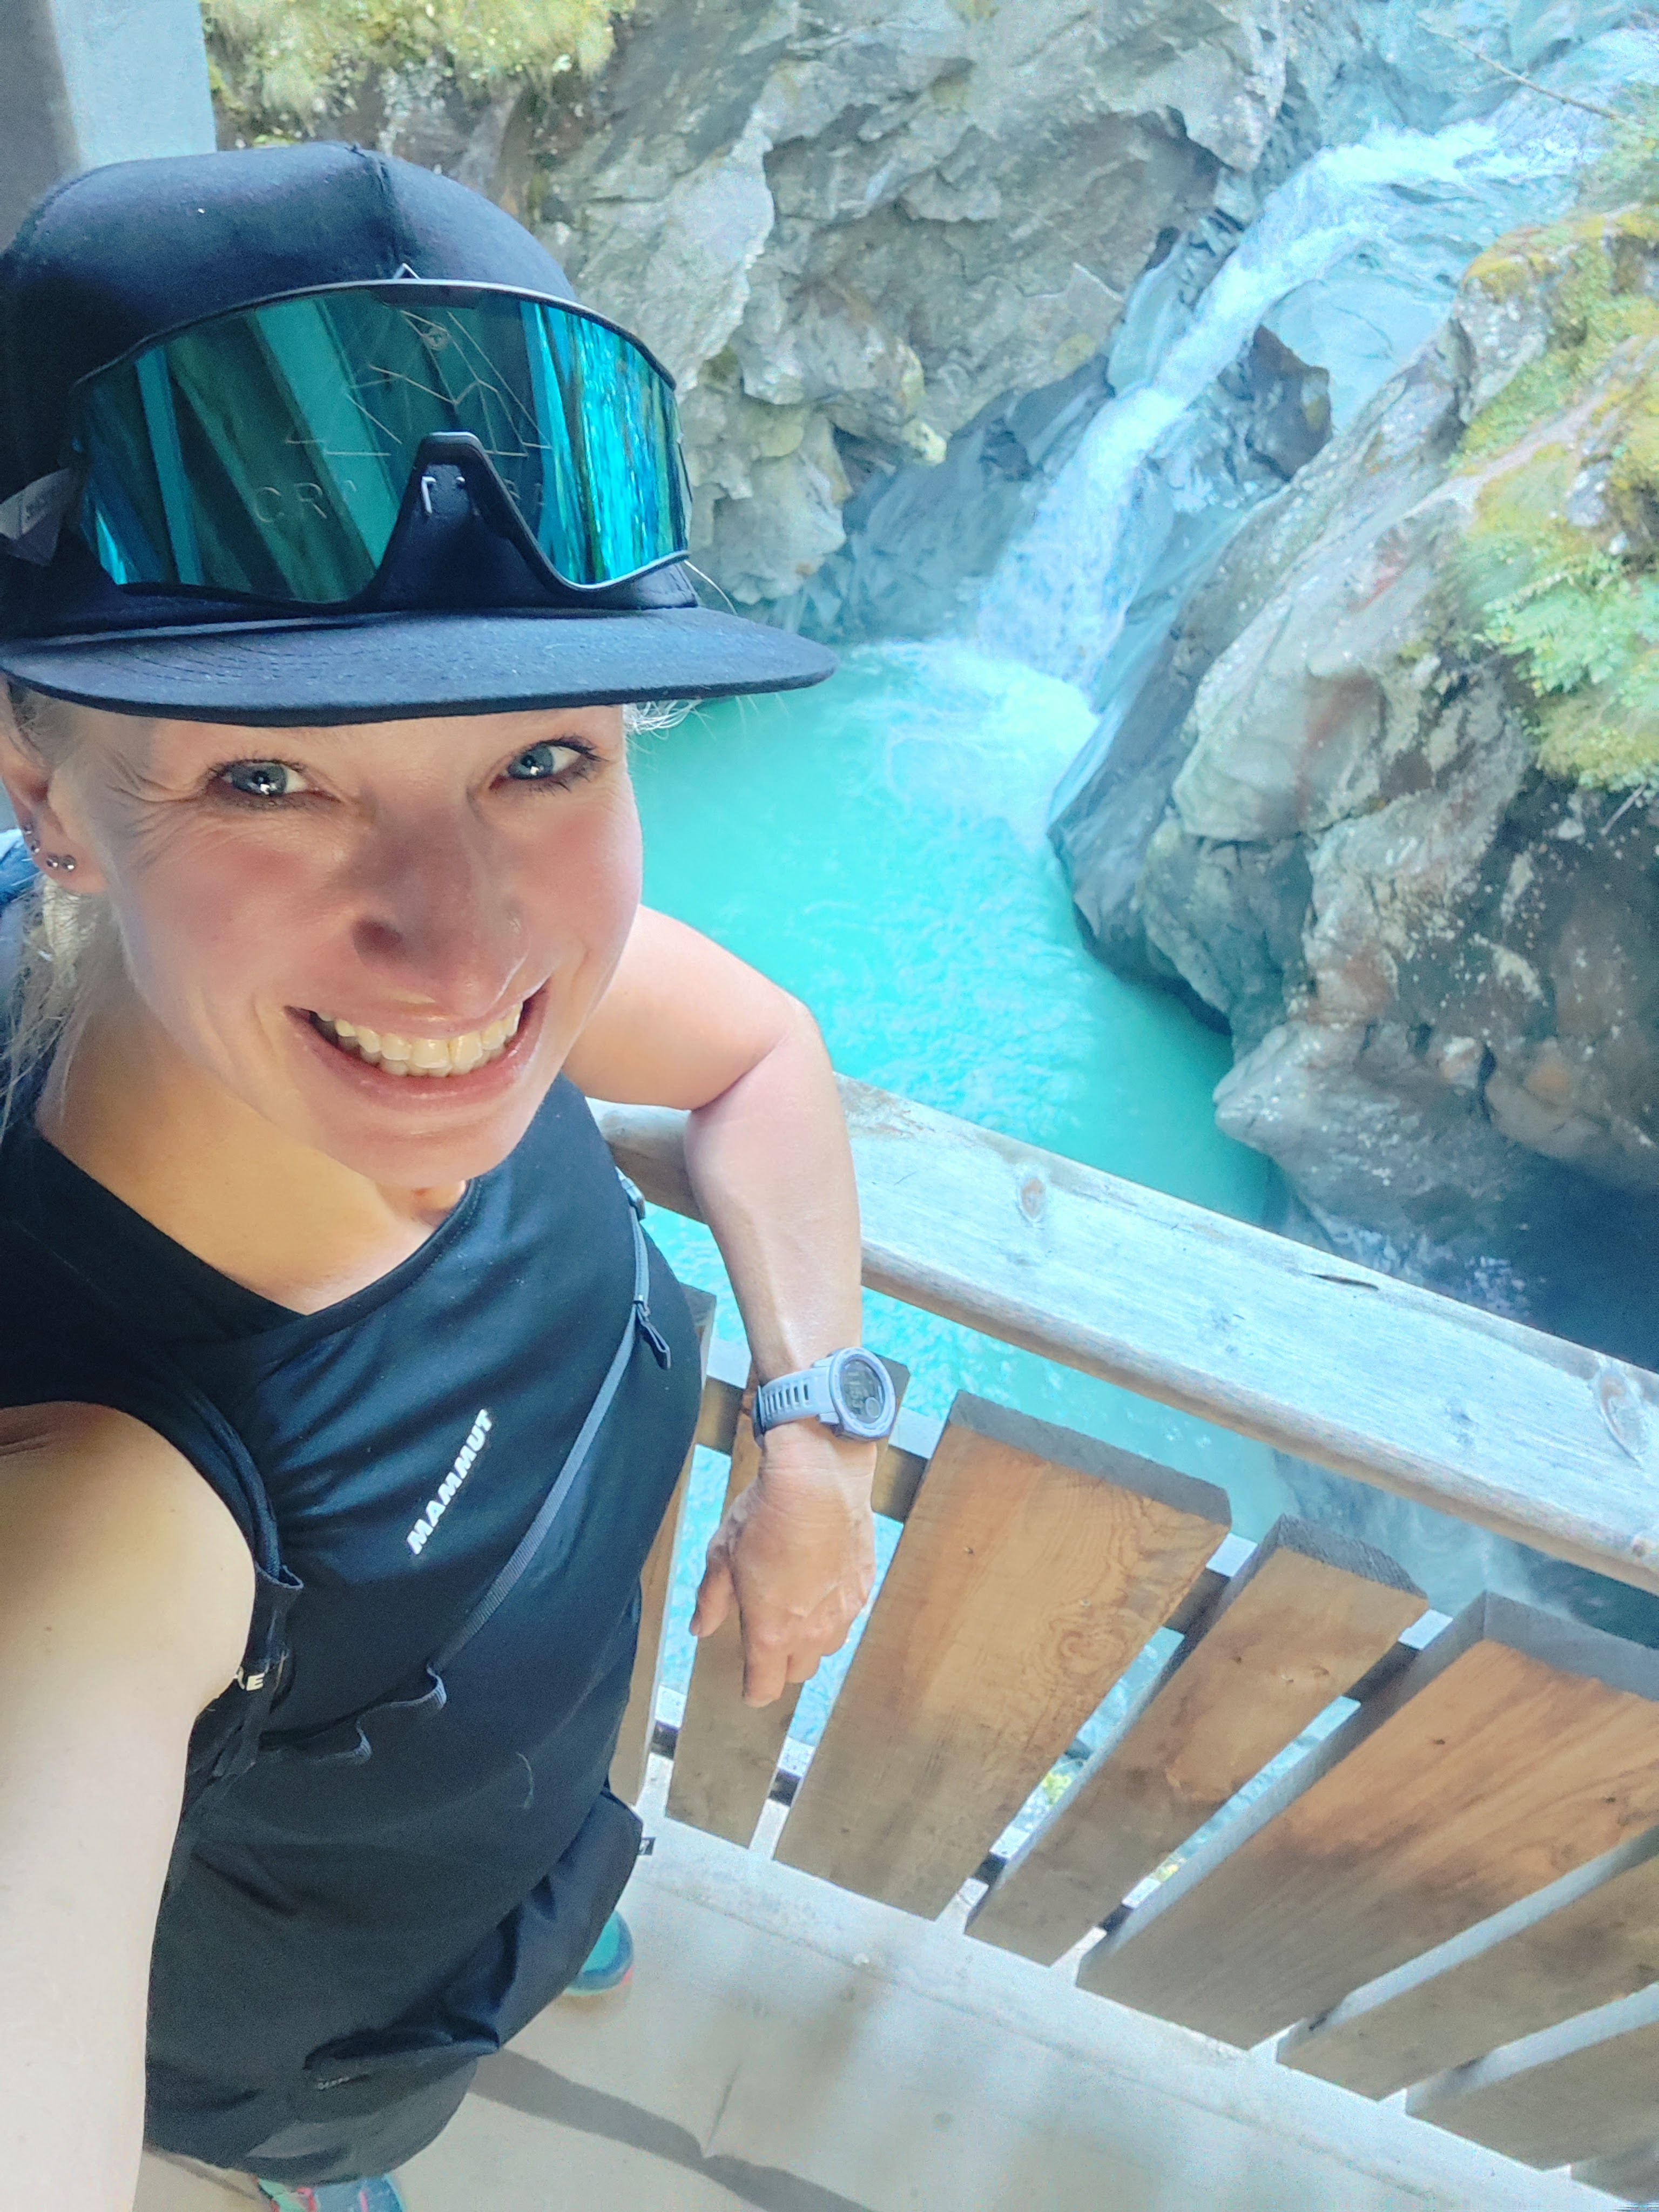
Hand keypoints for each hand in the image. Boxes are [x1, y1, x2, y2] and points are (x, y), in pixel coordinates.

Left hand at [689, 1422, 877, 1706]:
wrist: (818, 1480)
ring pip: (828, 1647)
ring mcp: (843, 1611)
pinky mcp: (864, 1587)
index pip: (765, 1687)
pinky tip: (821, 1583)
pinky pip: (848, 1616)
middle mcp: (811, 1631)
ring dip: (810, 1640)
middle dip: (780, 1664)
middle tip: (767, 1639)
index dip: (754, 1689)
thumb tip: (700, 1627)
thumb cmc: (766, 1516)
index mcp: (771, 1632)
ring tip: (796, 1610)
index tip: (749, 1685)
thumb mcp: (723, 1556)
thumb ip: (712, 1600)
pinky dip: (833, 1611)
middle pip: (798, 1672)